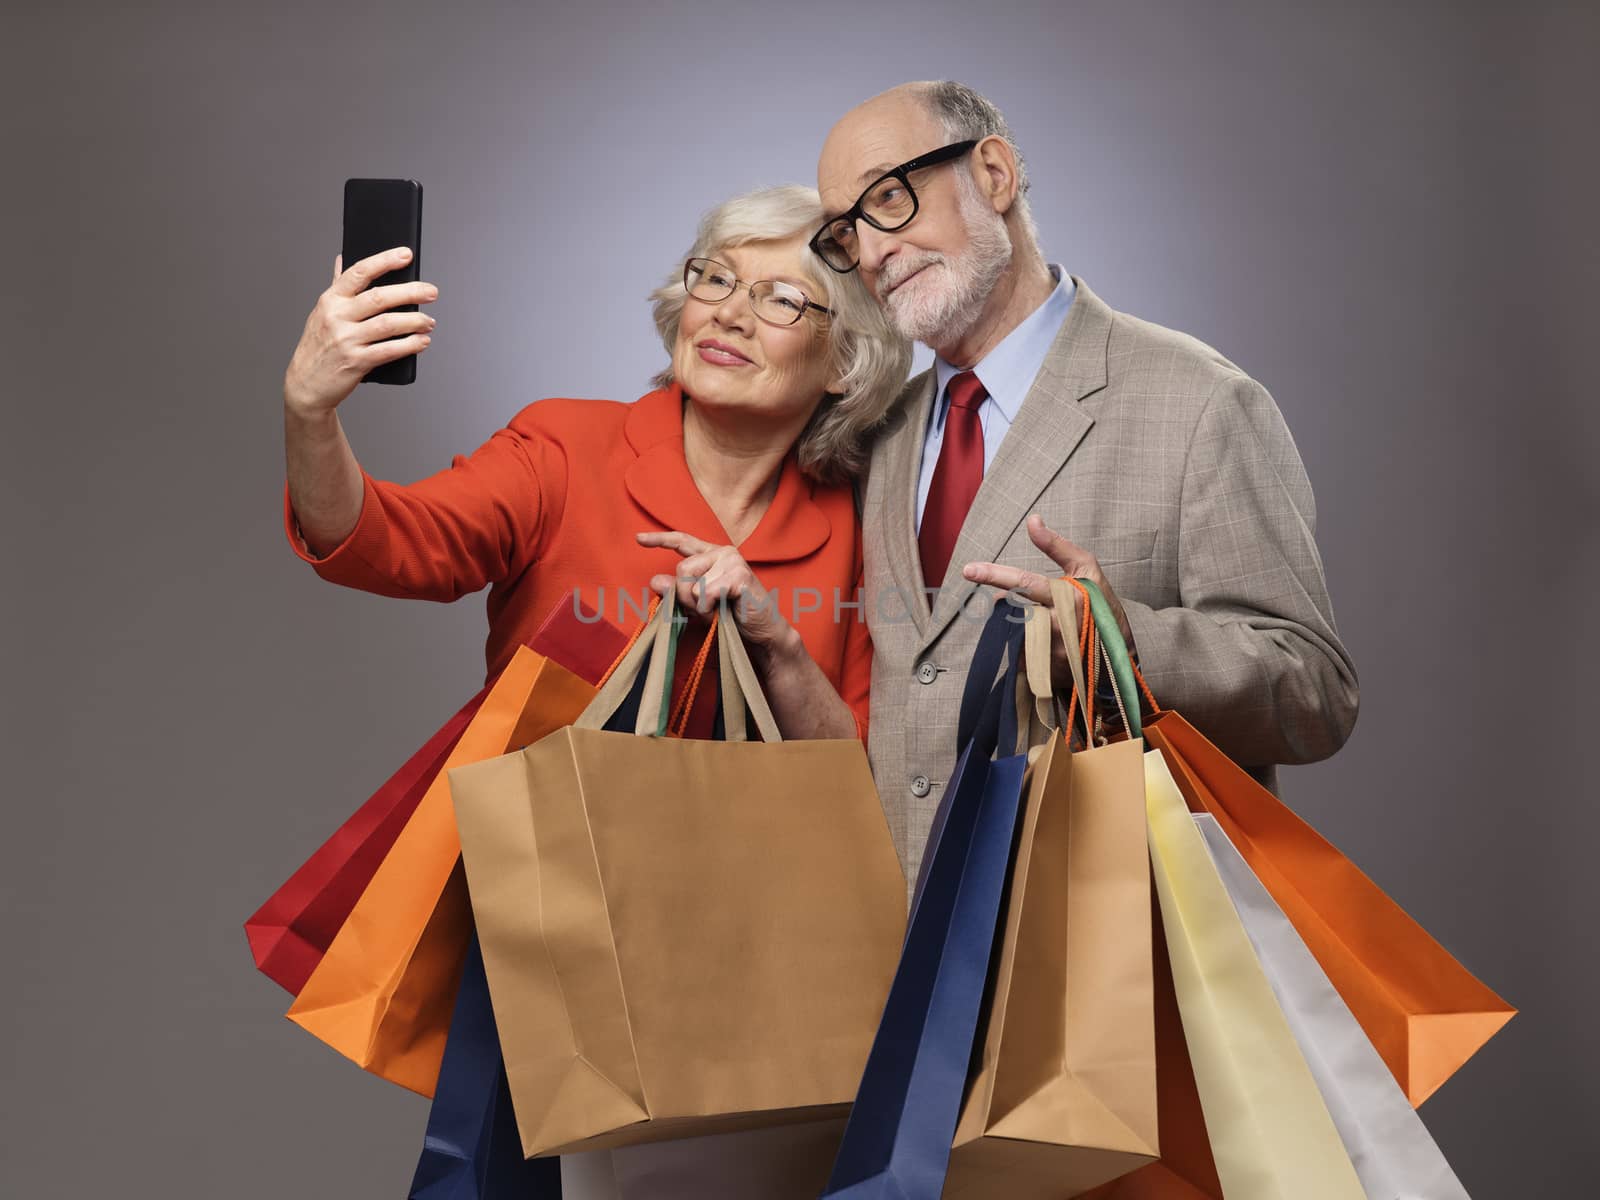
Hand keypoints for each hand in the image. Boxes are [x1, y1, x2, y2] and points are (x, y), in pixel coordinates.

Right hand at [283, 247, 438, 416]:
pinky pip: (389, 350)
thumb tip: (343, 258)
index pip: (360, 272)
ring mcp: (346, 339)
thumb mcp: (322, 312)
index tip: (407, 254)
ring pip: (388, 324)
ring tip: (429, 322)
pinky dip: (410, 345)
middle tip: (432, 292)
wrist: (305, 383)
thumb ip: (337, 286)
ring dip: (414, 321)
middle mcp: (337, 316)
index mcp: (331, 299)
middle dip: (411, 292)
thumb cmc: (319, 345)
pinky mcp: (355, 362)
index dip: (385, 261)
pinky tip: (422, 342)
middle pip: (379, 297)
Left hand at [636, 530, 798, 661]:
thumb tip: (655, 580)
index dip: (659, 540)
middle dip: (685, 596)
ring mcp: (733, 562)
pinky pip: (705, 593)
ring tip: (715, 611)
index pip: (683, 541)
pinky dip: (708, 609)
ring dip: (697, 606)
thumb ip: (679, 591)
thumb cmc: (732, 618)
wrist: (763, 633)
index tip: (638, 539)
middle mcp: (723, 553)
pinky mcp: (739, 575)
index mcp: (713, 556)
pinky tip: (723, 611)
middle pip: (681, 569)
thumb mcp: (698, 604)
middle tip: (702, 610)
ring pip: (691, 583)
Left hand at [962, 514, 1136, 689]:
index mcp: (1068, 597)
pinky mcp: (1046, 673)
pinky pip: (1018, 655)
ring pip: (1012, 634)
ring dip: (1013, 624)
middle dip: (1003, 606)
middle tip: (1008, 602)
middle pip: (1011, 611)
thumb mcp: (1086, 568)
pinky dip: (1020, 644)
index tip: (968, 570)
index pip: (1025, 583)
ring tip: (1034, 621)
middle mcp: (1058, 626)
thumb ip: (1056, 545)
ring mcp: (1052, 652)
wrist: (1119, 654)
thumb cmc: (1101, 603)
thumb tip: (1032, 520)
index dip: (995, 575)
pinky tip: (1038, 642)